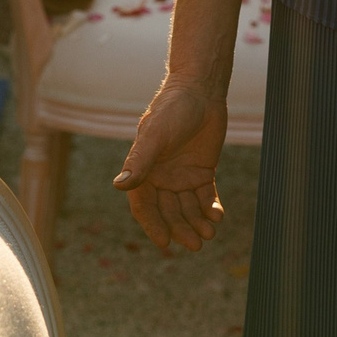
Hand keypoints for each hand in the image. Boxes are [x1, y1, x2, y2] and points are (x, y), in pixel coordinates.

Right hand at [113, 76, 228, 251]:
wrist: (200, 91)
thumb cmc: (172, 110)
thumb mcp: (155, 136)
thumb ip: (139, 161)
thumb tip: (119, 185)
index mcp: (145, 170)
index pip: (144, 206)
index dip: (152, 225)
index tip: (164, 243)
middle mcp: (162, 177)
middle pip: (168, 212)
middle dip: (180, 229)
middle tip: (195, 245)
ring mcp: (182, 175)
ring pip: (188, 208)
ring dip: (197, 222)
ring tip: (209, 233)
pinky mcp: (203, 171)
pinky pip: (205, 197)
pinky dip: (210, 208)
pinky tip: (217, 216)